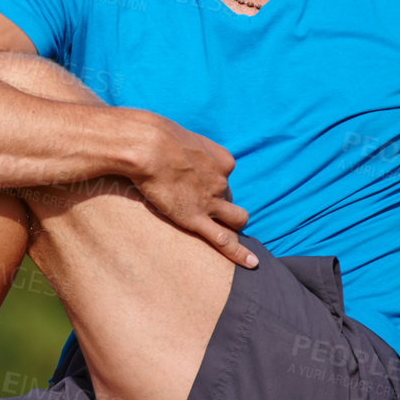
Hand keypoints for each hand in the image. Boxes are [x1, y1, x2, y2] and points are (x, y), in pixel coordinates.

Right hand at [127, 112, 258, 267]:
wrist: (148, 146)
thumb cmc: (156, 136)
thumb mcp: (180, 136)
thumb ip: (186, 149)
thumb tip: (175, 151)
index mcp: (223, 160)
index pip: (225, 175)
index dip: (213, 180)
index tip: (196, 181)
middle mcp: (222, 181)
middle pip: (230, 197)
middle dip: (222, 202)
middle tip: (200, 202)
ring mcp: (211, 202)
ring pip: (237, 218)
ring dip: (233, 223)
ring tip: (225, 228)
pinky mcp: (196, 219)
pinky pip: (223, 240)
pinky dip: (239, 253)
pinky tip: (251, 263)